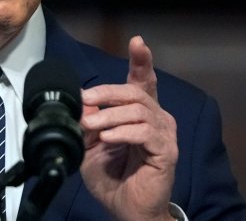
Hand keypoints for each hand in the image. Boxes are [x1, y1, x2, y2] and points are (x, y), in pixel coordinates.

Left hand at [80, 36, 177, 220]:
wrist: (126, 209)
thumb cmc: (114, 178)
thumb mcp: (92, 146)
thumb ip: (88, 124)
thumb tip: (80, 106)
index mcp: (141, 113)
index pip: (144, 80)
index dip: (141, 60)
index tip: (137, 41)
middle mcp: (157, 119)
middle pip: (135, 92)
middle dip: (107, 93)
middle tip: (85, 101)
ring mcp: (164, 134)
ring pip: (138, 110)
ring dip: (110, 116)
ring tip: (93, 127)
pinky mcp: (165, 151)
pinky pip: (145, 132)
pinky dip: (123, 132)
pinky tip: (108, 138)